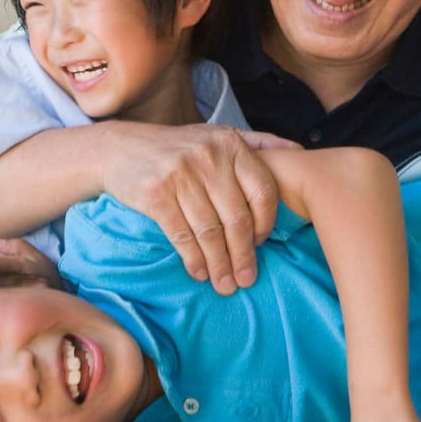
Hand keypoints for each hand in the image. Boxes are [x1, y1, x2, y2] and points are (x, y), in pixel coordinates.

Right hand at [100, 122, 297, 293]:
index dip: (267, 224)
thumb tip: (300, 149)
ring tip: (225, 285)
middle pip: (237, 218)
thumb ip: (258, 142)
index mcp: (231, 144)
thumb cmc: (178, 148)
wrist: (120, 149)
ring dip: (220, 265)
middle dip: (244, 256)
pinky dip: (194, 260)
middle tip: (246, 280)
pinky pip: (182, 236)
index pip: (263, 191)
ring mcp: (180, 174)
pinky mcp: (156, 194)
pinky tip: (200, 272)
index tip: (262, 245)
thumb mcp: (218, 135)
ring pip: (210, 232)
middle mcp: (209, 156)